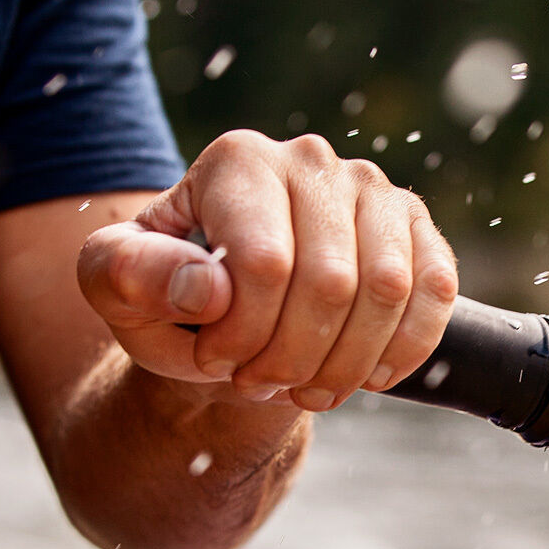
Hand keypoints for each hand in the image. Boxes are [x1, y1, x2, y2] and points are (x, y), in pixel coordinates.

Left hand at [75, 131, 458, 411]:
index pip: (263, 262)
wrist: (230, 312)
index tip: (213, 360)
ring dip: (346, 364)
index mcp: (239, 162)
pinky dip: (403, 351)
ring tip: (306, 387)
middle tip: (260, 383)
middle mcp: (312, 161)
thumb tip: (204, 287)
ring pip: (387, 292)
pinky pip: (434, 294)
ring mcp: (373, 192)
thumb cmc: (171, 295)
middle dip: (294, 359)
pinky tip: (365, 376)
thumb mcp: (115, 286)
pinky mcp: (417, 231)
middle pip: (330, 283)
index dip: (243, 335)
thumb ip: (127, 274)